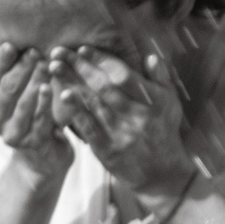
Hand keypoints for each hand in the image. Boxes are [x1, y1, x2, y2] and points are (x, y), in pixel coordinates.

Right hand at [0, 43, 69, 174]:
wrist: (43, 152)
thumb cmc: (28, 112)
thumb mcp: (13, 93)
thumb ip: (2, 73)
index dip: (0, 62)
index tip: (11, 46)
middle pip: (8, 89)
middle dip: (22, 69)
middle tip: (36, 52)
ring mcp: (12, 133)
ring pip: (24, 104)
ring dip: (35, 82)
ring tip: (46, 65)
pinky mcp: (33, 143)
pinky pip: (40, 119)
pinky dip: (46, 102)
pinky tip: (50, 88)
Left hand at [47, 47, 193, 204]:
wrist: (162, 174)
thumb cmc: (164, 132)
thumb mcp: (171, 104)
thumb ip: (161, 78)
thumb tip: (149, 56)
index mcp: (154, 102)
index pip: (124, 75)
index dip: (102, 60)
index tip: (82, 48)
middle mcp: (138, 116)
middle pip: (104, 87)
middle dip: (80, 67)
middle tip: (58, 51)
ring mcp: (122, 134)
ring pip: (93, 103)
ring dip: (72, 83)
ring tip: (54, 67)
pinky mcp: (109, 151)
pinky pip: (89, 128)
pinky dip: (76, 111)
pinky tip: (63, 95)